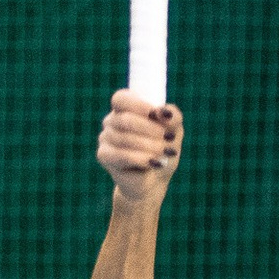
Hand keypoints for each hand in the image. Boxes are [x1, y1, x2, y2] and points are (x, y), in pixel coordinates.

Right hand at [97, 89, 182, 203]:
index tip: (157, 114)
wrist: (155, 179)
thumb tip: (165, 111)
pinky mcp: (103, 155)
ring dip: (150, 146)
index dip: (138, 105)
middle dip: (150, 129)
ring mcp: (105, 137)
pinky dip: (141, 159)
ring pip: (125, 139)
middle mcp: (112, 120)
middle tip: (169, 138)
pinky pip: (121, 155)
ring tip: (167, 153)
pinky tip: (154, 163)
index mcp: (126, 108)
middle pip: (125, 120)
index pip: (121, 99)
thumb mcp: (174, 131)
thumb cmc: (163, 150)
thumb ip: (173, 117)